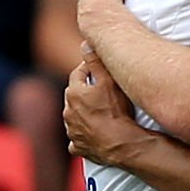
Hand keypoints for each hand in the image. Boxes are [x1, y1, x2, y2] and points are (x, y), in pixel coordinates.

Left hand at [63, 48, 145, 166]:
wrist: (122, 144)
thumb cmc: (116, 111)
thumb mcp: (110, 81)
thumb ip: (96, 61)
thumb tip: (85, 44)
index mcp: (73, 93)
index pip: (78, 74)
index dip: (89, 69)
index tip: (100, 69)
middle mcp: (68, 112)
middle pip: (75, 95)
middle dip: (86, 92)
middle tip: (103, 91)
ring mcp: (72, 131)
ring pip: (76, 117)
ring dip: (85, 113)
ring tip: (102, 112)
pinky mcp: (78, 147)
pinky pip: (78, 138)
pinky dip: (84, 135)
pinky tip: (95, 133)